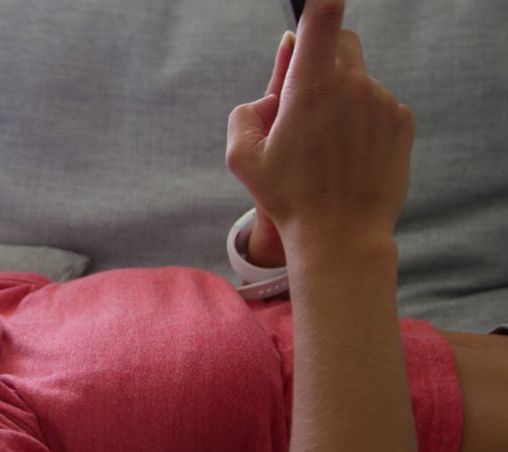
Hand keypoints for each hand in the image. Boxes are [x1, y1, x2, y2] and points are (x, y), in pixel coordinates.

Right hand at [226, 0, 415, 258]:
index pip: (322, 16)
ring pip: (357, 79)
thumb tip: (273, 89)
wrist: (341, 236)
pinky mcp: (401, 121)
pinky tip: (349, 155)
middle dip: (321, 58)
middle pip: (340, 41)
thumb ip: (246, 112)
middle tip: (304, 101)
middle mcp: (352, 86)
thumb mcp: (243, 157)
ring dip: (340, 98)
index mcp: (310, 88)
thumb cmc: (287, 197)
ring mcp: (382, 102)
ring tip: (325, 148)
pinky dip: (362, 120)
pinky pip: (377, 104)